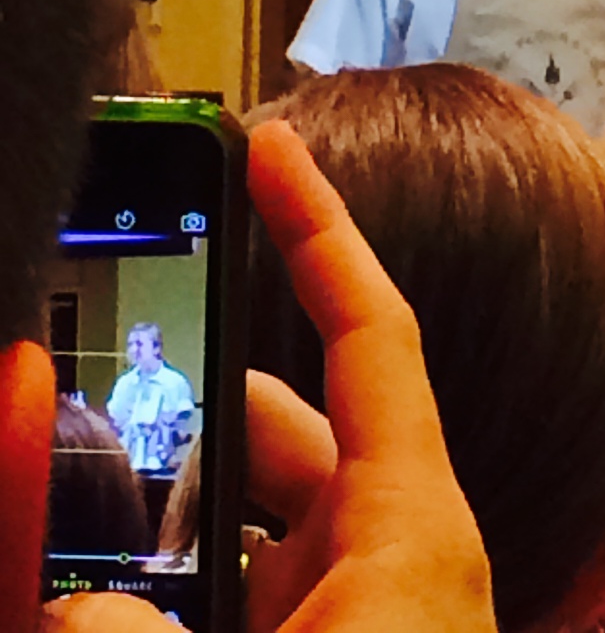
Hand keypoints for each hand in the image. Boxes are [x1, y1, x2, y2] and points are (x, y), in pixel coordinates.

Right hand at [46, 120, 494, 632]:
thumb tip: (68, 608)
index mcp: (409, 522)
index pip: (370, 330)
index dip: (319, 228)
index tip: (271, 144)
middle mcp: (391, 548)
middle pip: (275, 429)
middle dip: (177, 421)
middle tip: (88, 411)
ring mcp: (363, 604)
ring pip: (245, 521)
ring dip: (167, 524)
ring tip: (76, 548)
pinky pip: (250, 588)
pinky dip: (184, 589)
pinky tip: (107, 613)